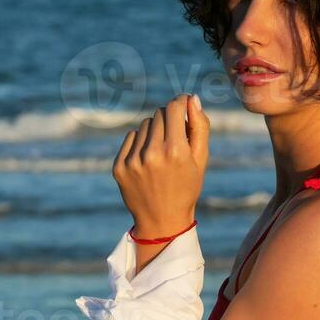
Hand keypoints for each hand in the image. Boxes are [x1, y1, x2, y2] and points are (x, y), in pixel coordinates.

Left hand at [112, 93, 209, 234]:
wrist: (162, 220)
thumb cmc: (187, 188)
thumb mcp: (201, 160)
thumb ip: (200, 127)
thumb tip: (192, 99)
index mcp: (176, 151)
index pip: (174, 108)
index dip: (181, 102)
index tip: (183, 104)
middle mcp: (153, 154)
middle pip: (159, 114)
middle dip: (169, 120)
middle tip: (175, 138)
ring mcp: (133, 161)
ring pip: (144, 125)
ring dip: (154, 132)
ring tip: (161, 154)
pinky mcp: (119, 166)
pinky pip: (131, 138)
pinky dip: (140, 144)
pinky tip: (148, 161)